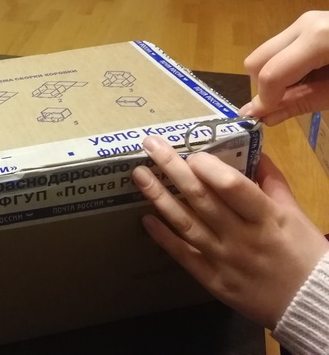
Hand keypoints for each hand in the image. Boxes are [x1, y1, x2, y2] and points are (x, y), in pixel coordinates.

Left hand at [132, 136, 328, 328]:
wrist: (312, 305)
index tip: (190, 152)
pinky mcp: (213, 280)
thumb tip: (254, 152)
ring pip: (185, 223)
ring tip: (139, 175)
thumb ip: (272, 181)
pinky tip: (145, 218)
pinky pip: (183, 254)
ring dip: (159, 197)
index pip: (230, 186)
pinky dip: (163, 236)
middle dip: (172, 167)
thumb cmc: (305, 253)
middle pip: (200, 198)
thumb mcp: (294, 213)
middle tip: (150, 145)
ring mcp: (224, 259)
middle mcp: (241, 236)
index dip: (207, 166)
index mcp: (265, 216)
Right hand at [239, 10, 328, 124]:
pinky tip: (311, 73)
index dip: (265, 101)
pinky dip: (284, 67)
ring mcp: (303, 21)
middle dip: (265, 87)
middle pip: (256, 61)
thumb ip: (296, 104)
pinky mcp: (305, 23)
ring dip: (274, 77)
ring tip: (307, 84)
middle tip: (289, 99)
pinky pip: (278, 49)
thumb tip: (256, 116)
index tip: (265, 119)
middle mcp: (303, 24)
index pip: (271, 74)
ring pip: (263, 54)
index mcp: (316, 39)